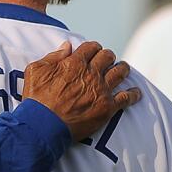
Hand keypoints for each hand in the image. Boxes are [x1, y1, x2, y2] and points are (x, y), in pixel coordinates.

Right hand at [22, 41, 140, 140]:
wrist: (43, 125)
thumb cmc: (36, 99)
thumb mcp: (35, 71)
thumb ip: (53, 56)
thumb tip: (67, 46)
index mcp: (75, 62)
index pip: (92, 47)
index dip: (93, 48)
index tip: (93, 52)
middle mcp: (91, 73)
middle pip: (108, 56)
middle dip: (107, 56)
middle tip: (106, 61)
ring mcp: (101, 90)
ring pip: (120, 72)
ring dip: (122, 68)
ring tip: (122, 69)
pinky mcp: (107, 107)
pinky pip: (127, 97)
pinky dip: (133, 94)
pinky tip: (136, 93)